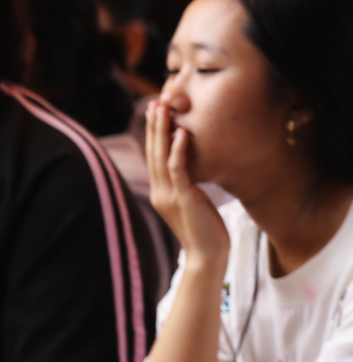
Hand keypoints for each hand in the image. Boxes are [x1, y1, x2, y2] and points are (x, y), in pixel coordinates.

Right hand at [146, 99, 227, 270]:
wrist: (207, 257)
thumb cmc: (206, 232)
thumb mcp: (193, 204)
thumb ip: (188, 187)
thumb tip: (192, 172)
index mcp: (160, 193)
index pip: (153, 158)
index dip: (153, 135)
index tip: (155, 114)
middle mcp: (160, 192)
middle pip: (152, 153)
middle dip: (153, 127)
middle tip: (154, 104)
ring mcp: (169, 195)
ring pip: (160, 156)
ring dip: (161, 131)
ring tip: (163, 109)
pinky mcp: (182, 198)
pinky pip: (177, 169)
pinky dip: (177, 150)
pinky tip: (180, 133)